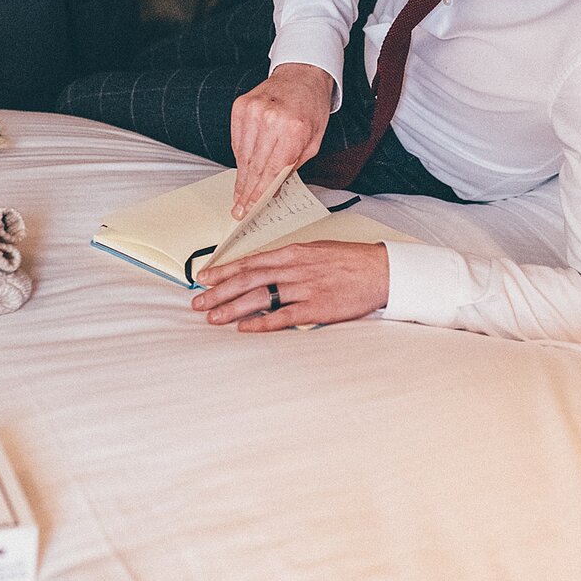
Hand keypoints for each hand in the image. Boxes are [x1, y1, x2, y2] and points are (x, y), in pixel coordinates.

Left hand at [191, 240, 388, 331]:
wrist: (382, 271)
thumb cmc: (349, 261)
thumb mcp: (315, 251)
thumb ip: (288, 261)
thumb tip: (262, 269)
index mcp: (293, 253)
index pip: (250, 262)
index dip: (223, 271)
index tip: (203, 278)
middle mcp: (294, 269)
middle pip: (248, 280)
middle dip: (219, 292)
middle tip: (198, 302)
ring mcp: (305, 288)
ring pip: (260, 298)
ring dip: (233, 308)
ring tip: (213, 318)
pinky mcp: (317, 308)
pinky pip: (284, 316)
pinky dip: (262, 323)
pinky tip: (245, 328)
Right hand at [230, 63, 336, 215]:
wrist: (301, 74)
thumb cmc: (311, 107)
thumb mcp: (314, 140)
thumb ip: (294, 165)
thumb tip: (273, 189)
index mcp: (293, 129)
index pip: (271, 170)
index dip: (259, 192)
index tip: (250, 208)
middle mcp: (270, 119)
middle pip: (253, 165)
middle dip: (246, 191)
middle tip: (239, 210)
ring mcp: (252, 111)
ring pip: (241, 155)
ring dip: (241, 177)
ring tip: (238, 195)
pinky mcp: (240, 107)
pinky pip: (236, 140)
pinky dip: (239, 157)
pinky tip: (242, 170)